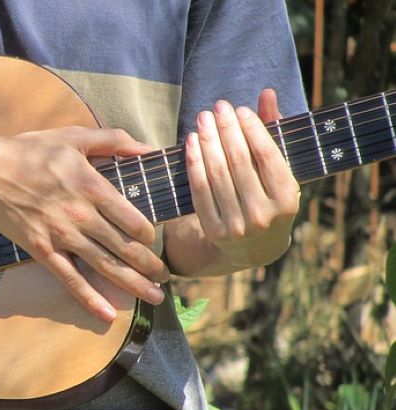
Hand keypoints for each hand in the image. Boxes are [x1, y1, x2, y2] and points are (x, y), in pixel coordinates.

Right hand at [0, 126, 169, 321]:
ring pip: (106, 267)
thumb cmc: (30, 151)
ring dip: (133, 285)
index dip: (149, 235)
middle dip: (150, 266)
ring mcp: (62, 236)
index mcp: (93, 187)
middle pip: (126, 248)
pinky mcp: (42, 250)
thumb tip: (147, 147)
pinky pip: (70, 280)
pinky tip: (107, 315)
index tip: (152, 242)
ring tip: (154, 298)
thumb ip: (114, 140)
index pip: (134, 220)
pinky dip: (90, 299)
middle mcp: (82, 216)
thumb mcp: (74, 137)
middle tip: (164, 278)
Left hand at [184, 89, 299, 267]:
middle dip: (226, 129)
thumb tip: (267, 93)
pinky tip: (191, 142)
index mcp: (287, 199)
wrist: (255, 248)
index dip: (251, 128)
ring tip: (202, 119)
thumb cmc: (270, 197)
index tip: (238, 109)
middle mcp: (263, 214)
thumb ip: (274, 131)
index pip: (266, 155)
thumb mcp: (280, 170)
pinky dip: (194, 163)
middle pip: (239, 162)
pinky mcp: (214, 231)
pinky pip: (200, 190)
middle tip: (217, 107)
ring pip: (217, 174)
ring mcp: (237, 226)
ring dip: (207, 141)